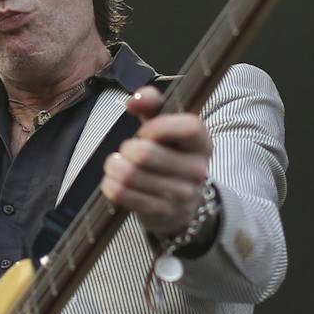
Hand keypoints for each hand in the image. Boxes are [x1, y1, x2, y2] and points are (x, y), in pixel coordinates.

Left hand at [102, 86, 212, 237]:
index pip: (189, 128)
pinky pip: (123, 194)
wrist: (181, 204)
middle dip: (126, 148)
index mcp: (202, 144)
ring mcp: (182, 195)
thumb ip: (152, 104)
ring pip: (130, 175)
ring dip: (114, 166)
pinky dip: (110, 184)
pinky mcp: (162, 213)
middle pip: (146, 154)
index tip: (145, 131)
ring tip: (116, 164)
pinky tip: (113, 180)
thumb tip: (134, 100)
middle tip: (127, 150)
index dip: (159, 126)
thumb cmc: (169, 156)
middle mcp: (197, 170)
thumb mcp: (165, 127)